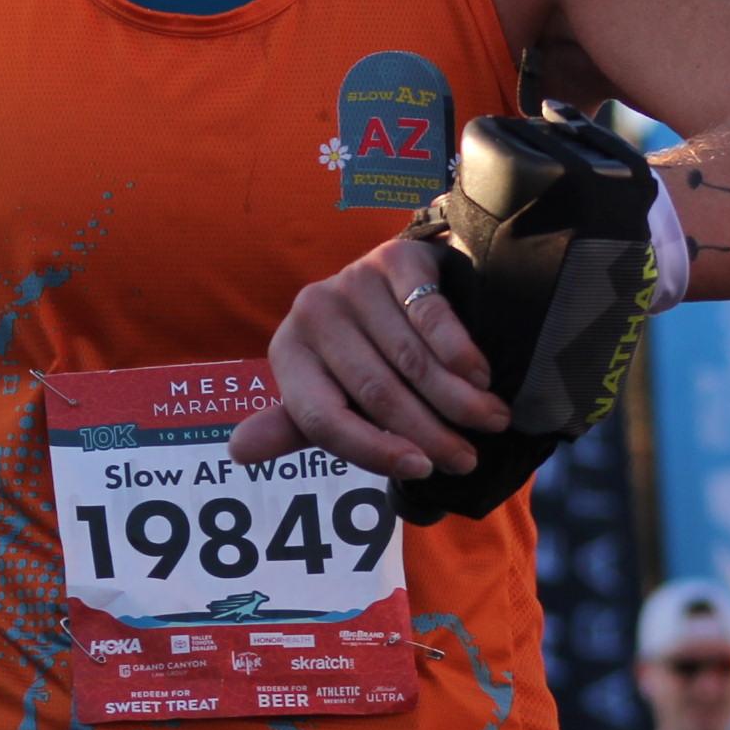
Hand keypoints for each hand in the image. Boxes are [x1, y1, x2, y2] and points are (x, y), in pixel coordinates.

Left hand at [227, 236, 508, 480]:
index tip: (418, 470)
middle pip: (375, 392)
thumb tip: (238, 452)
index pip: (322, 418)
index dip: (372, 451)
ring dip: (457, 399)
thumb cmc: (362, 354)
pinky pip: (431, 317)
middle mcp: (312, 312)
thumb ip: (296, 427)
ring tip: (491, 423)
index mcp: (287, 353)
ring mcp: (352, 280)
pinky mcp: (394, 258)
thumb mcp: (329, 392)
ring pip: (410, 360)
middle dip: (428, 432)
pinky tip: (483, 377)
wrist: (400, 285)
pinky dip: (461, 353)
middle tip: (466, 458)